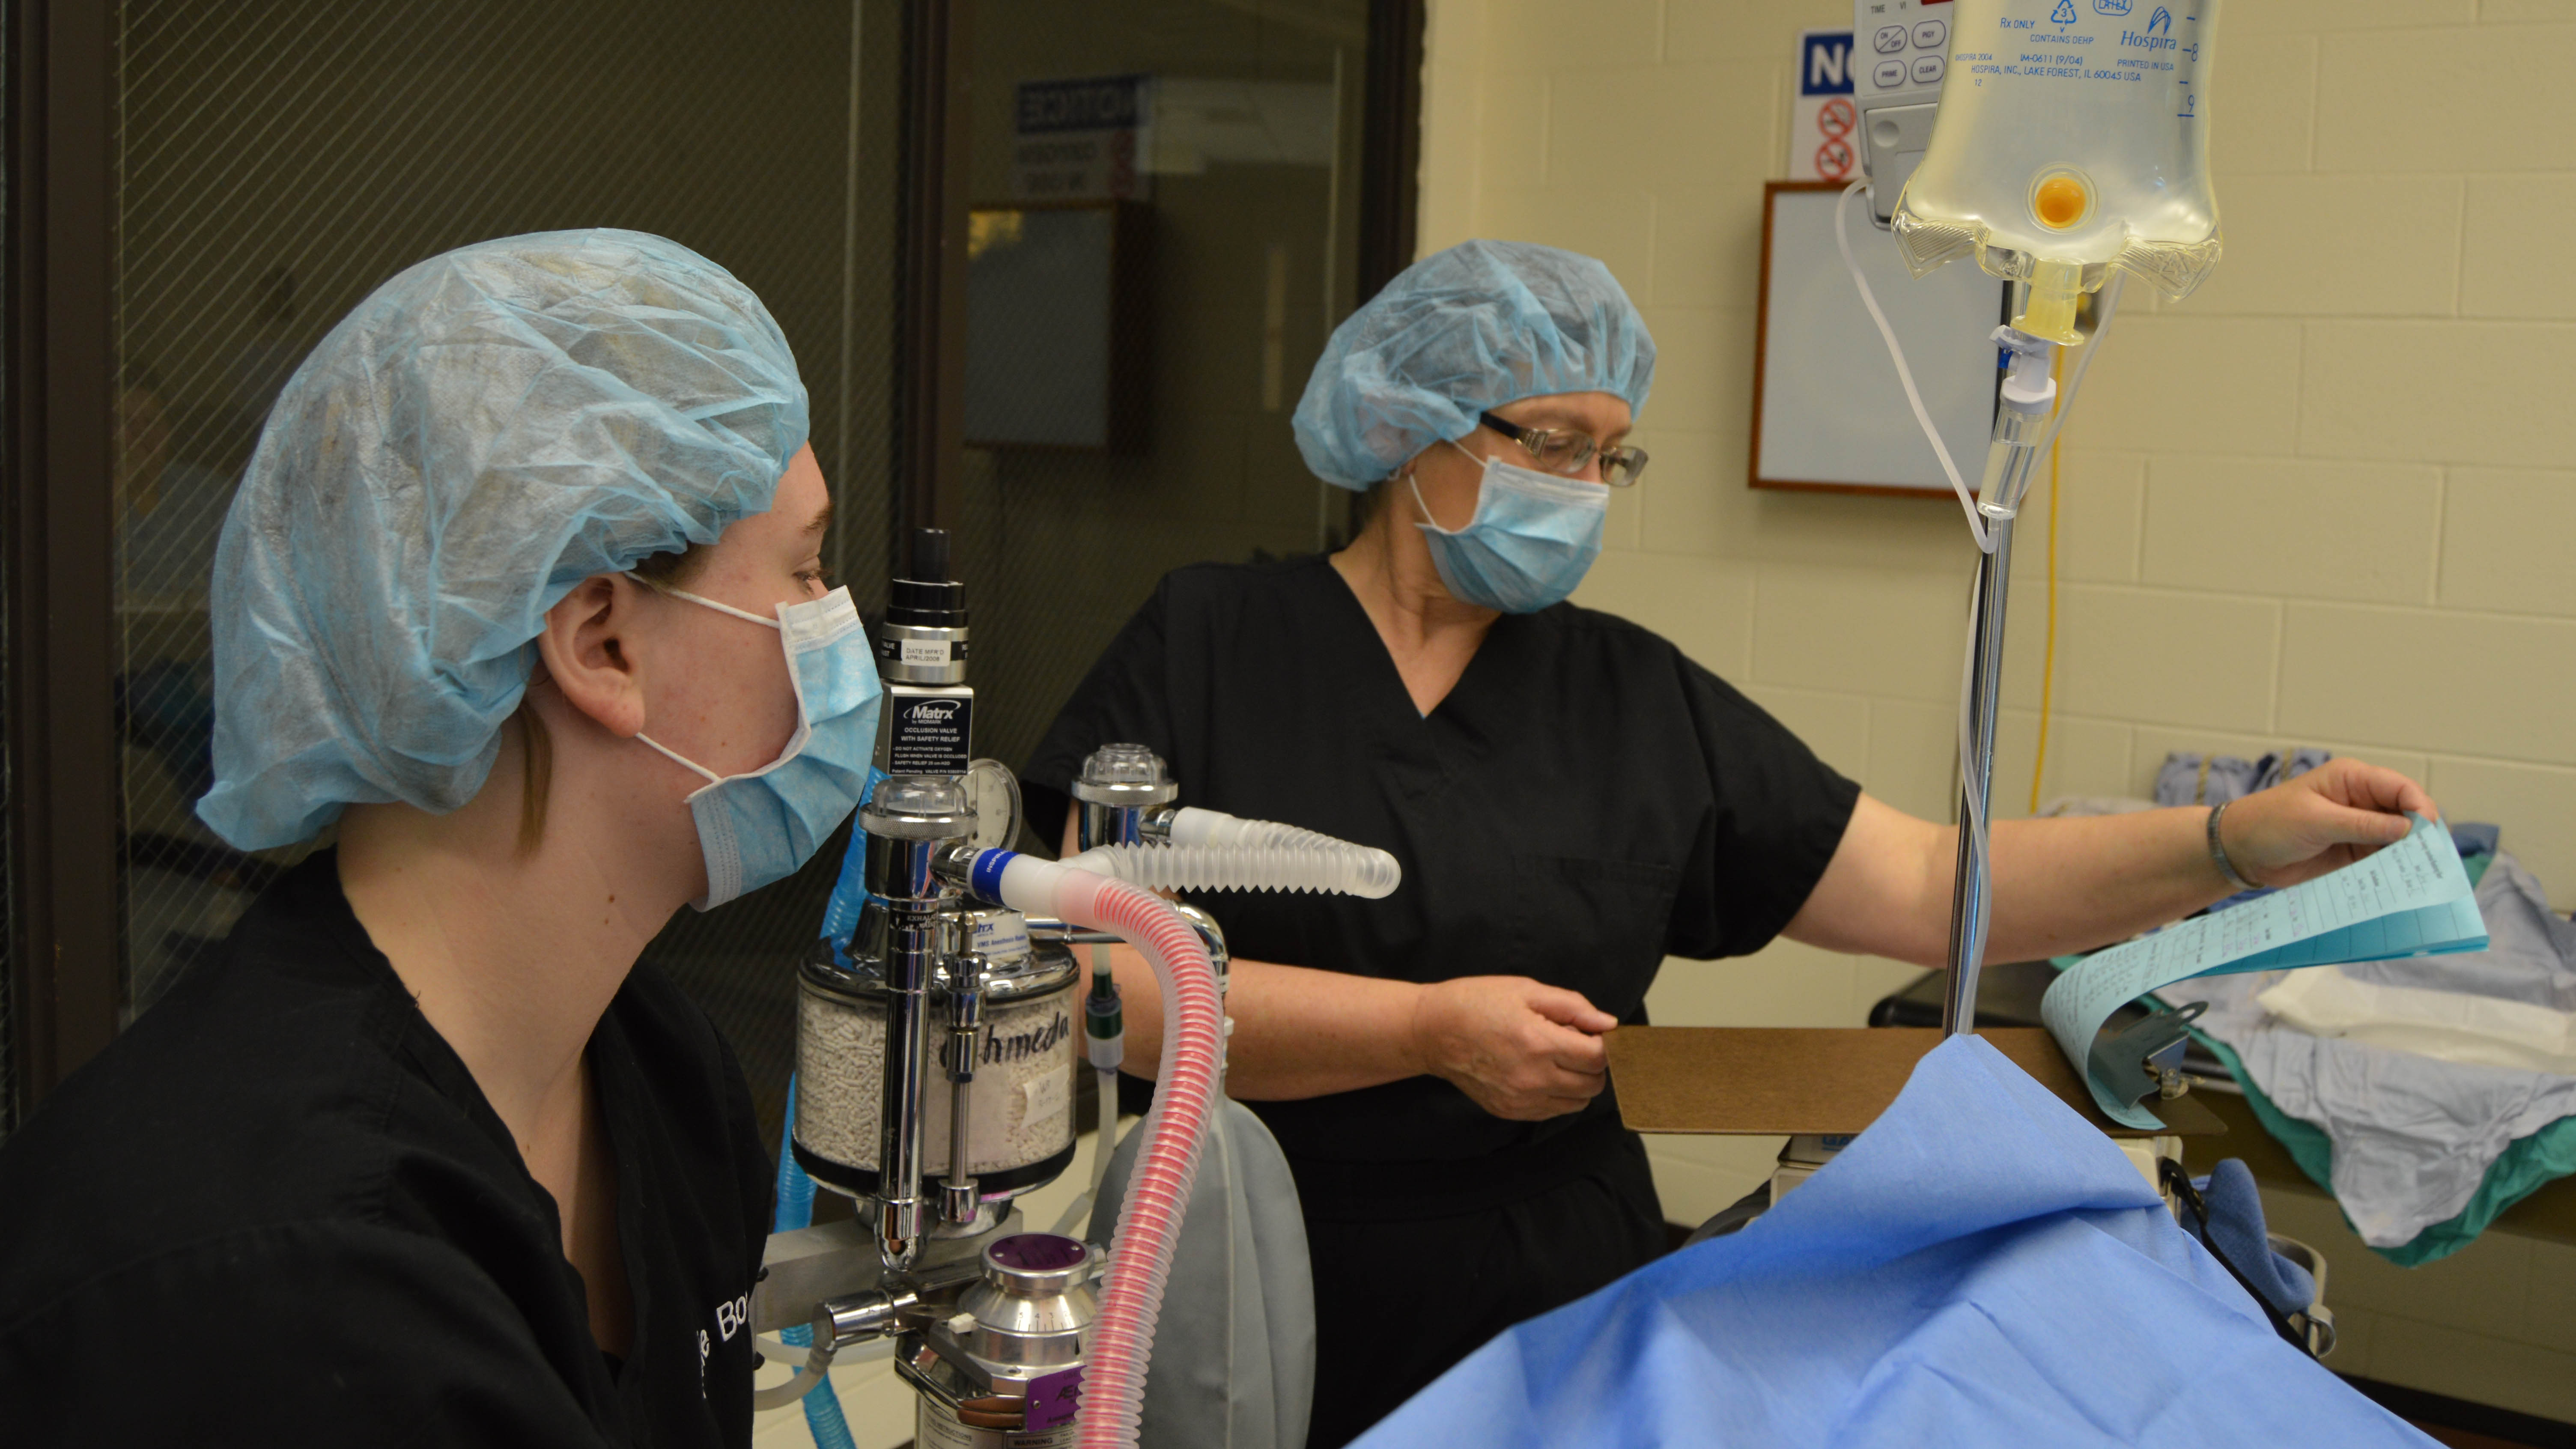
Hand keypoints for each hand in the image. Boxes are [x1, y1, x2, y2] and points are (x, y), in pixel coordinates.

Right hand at [1407, 976, 1618, 1121]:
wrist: (1432, 1030)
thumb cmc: (1478, 1003)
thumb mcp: (1527, 990)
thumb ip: (1573, 1007)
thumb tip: (1608, 1024)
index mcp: (1540, 1043)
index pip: (1598, 1057)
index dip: (1603, 1043)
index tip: (1592, 1032)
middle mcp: (1533, 1079)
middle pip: (1593, 1084)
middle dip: (1593, 1063)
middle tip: (1574, 1042)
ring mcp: (1520, 1100)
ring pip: (1576, 1103)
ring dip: (1578, 1082)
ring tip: (1556, 1058)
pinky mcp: (1509, 1111)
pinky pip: (1552, 1112)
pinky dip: (1557, 1095)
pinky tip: (1541, 1072)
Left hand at [2219, 758, 2439, 888]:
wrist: (2241, 852)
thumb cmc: (2270, 824)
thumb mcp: (2316, 821)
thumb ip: (2362, 824)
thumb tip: (2408, 828)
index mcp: (2352, 779)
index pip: (2400, 788)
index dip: (2419, 808)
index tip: (2427, 834)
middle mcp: (2362, 801)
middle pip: (2407, 815)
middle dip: (2419, 835)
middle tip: (2429, 861)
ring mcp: (2361, 829)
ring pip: (2399, 840)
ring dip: (2408, 856)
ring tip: (2419, 876)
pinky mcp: (2355, 853)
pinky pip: (2383, 860)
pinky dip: (2393, 870)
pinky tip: (2401, 883)